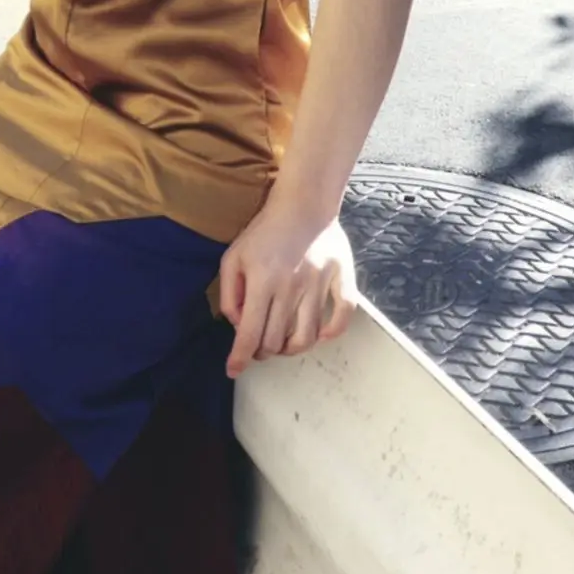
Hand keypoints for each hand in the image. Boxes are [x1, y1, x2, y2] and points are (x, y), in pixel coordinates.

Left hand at [219, 201, 356, 379]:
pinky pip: (343, 315)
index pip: (249, 334)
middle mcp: (291, 287)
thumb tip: (237, 326)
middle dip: (263, 351)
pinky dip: (332, 333)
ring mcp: (319, 284)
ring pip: (306, 337)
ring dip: (291, 348)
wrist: (302, 202)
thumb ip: (230, 294)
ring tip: (283, 342)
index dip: (239, 358)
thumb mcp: (233, 256)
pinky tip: (319, 334)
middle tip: (259, 345)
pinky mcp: (341, 278)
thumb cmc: (264, 230)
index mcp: (262, 281)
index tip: (233, 371)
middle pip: (276, 341)